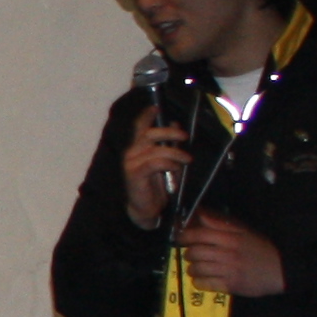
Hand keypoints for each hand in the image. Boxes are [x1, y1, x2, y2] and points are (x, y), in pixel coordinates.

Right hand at [119, 107, 190, 229]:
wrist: (146, 208)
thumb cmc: (155, 185)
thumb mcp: (165, 161)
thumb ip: (168, 145)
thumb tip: (176, 126)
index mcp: (137, 148)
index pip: (138, 127)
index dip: (146, 116)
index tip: (156, 108)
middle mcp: (131, 152)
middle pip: (149, 134)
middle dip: (169, 132)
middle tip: (184, 137)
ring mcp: (131, 163)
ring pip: (156, 149)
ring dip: (175, 152)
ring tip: (186, 159)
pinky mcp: (135, 174)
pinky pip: (155, 162)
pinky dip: (169, 163)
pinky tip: (175, 168)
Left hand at [178, 213, 284, 297]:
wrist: (281, 270)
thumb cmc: (261, 249)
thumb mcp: (243, 232)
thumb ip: (220, 224)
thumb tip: (199, 214)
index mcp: (231, 238)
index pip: (199, 234)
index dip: (184, 236)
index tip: (180, 238)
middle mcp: (227, 253)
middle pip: (194, 252)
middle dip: (188, 253)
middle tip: (192, 254)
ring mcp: (228, 271)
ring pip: (196, 269)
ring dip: (192, 268)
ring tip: (198, 267)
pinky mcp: (229, 286)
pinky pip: (202, 284)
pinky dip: (199, 281)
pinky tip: (204, 279)